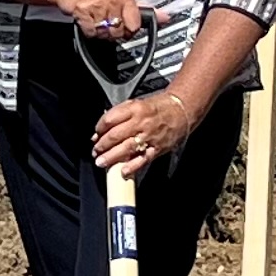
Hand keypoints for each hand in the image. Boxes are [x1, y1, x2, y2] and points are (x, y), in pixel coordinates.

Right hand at [55, 0, 149, 42]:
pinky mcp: (82, 12)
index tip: (125, 24)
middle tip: (108, 21)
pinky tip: (88, 21)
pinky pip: (91, 33)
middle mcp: (113, 0)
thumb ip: (145, 10)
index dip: (130, 29)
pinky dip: (89, 32)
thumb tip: (165, 17)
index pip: (135, 26)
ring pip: (105, 34)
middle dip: (114, 32)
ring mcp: (97, 6)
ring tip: (97, 21)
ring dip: (101, 32)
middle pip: (119, 32)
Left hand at [91, 81, 209, 177]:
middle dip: (102, 145)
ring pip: (126, 148)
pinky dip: (132, 166)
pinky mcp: (157, 148)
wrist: (180, 111)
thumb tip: (102, 130)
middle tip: (95, 151)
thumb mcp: (137, 103)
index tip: (95, 135)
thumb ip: (119, 115)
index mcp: (134, 109)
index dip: (99, 128)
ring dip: (111, 157)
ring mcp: (149, 136)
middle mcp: (141, 122)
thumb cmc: (157, 108)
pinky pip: (143, 159)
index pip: (110, 119)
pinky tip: (123, 171)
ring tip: (101, 162)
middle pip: (115, 135)